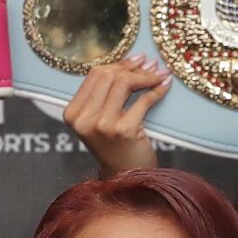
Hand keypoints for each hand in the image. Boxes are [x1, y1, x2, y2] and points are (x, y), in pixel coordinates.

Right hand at [61, 56, 168, 174]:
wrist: (124, 177)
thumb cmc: (115, 146)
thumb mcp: (99, 120)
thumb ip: (105, 94)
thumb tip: (134, 61)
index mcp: (73, 113)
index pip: (95, 75)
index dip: (119, 64)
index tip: (137, 60)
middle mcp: (84, 119)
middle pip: (109, 75)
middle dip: (134, 68)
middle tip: (151, 66)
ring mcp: (102, 125)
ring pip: (124, 83)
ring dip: (147, 76)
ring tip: (159, 74)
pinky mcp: (124, 131)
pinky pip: (143, 100)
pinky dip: (157, 90)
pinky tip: (164, 86)